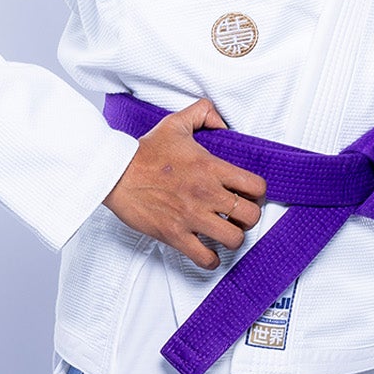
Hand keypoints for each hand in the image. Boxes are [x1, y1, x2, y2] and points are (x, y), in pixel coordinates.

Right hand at [102, 97, 265, 270]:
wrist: (115, 173)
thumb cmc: (144, 152)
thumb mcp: (176, 123)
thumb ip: (204, 113)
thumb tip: (223, 122)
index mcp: (211, 168)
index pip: (255, 186)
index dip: (258, 193)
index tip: (249, 195)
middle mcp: (206, 194)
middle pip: (250, 216)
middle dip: (248, 218)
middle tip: (238, 216)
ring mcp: (191, 217)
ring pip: (233, 239)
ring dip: (232, 238)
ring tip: (224, 233)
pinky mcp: (175, 235)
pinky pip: (205, 258)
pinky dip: (211, 259)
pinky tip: (208, 251)